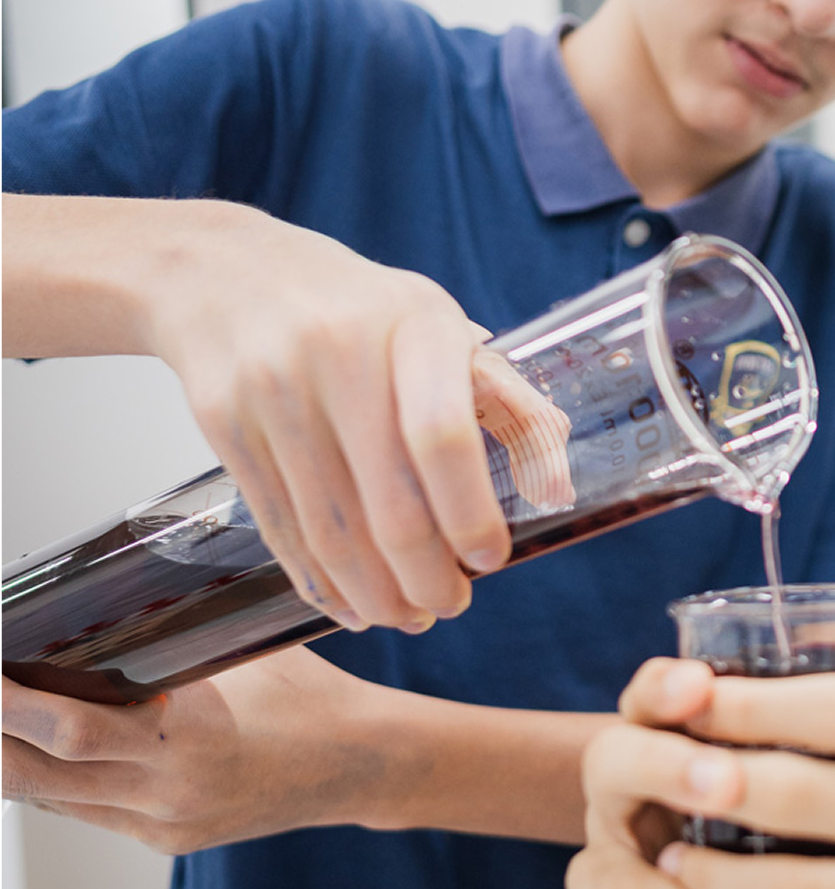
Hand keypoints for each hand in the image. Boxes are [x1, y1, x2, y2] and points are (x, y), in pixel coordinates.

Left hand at [0, 652, 393, 852]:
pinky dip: (49, 776)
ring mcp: (160, 825)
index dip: (7, 704)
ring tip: (0, 716)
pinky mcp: (163, 840)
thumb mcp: (241, 650)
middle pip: (32, 776)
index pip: (69, 731)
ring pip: (47, 797)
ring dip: (7, 757)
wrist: (363, 765)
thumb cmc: (310, 697)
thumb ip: (170, 638)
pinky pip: (81, 810)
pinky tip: (37, 744)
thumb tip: (103, 597)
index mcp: (189, 741)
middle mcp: (166, 794)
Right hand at [142, 206, 531, 630]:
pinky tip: (349, 603)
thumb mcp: (438, 329)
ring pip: (331, 530)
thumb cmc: (354, 310)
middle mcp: (337, 353)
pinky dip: (319, 581)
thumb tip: (557, 491)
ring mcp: (273, 392)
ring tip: (405, 614)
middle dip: (425, 576)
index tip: (488, 560)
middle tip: (448, 604)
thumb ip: (509, 404)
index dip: (469, 513)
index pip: (442, 436)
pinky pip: (281, 528)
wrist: (223, 274)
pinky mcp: (226, 427)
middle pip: (388, 503)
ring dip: (376, 593)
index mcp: (411, 325)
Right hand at [557, 661, 812, 888]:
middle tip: (726, 784)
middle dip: (667, 769)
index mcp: (674, 766)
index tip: (701, 684)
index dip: (664, 689)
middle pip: (610, 765)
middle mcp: (620, 810)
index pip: (652, 704)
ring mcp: (593, 882)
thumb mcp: (825, 857)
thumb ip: (833, 809)